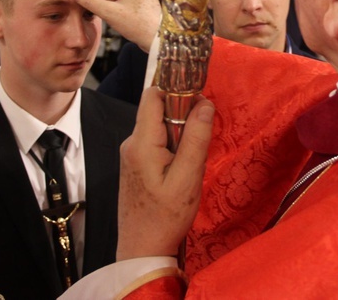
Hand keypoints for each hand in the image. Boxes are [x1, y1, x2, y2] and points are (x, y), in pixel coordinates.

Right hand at [73, 0, 160, 51]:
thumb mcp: (109, 13)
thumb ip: (90, 2)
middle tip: (104, 12)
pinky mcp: (148, 2)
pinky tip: (123, 20)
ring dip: (113, 4)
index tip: (96, 4)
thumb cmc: (137, 25)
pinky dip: (122, 7)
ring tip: (114, 17)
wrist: (158, 39)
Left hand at [117, 87, 213, 259]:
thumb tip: (205, 104)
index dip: (176, 89)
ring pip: (159, 126)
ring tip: (195, 154)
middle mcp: (131, 143)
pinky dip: (173, 145)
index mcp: (141, 142)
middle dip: (182, 113)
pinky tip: (184, 165)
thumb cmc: (165, 218)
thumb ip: (196, 139)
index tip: (199, 97)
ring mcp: (131, 154)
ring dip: (180, 131)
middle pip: (157, 109)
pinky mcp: (136, 164)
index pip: (153, 95)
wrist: (141, 249)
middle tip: (203, 131)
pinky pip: (156, 141)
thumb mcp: (188, 178)